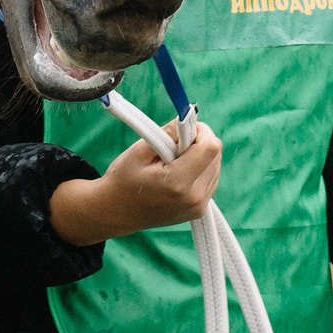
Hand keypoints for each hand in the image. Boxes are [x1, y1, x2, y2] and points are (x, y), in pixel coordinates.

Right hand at [49, 116, 223, 245]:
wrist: (117, 213)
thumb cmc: (123, 180)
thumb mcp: (138, 152)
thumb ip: (166, 135)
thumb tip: (188, 120)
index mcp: (178, 182)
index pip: (210, 147)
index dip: (201, 131)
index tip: (184, 129)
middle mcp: (194, 197)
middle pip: (216, 156)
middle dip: (199, 143)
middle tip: (174, 144)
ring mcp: (199, 206)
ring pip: (215, 167)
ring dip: (200, 157)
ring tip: (174, 161)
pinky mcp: (200, 210)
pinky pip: (210, 180)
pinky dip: (199, 170)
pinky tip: (179, 173)